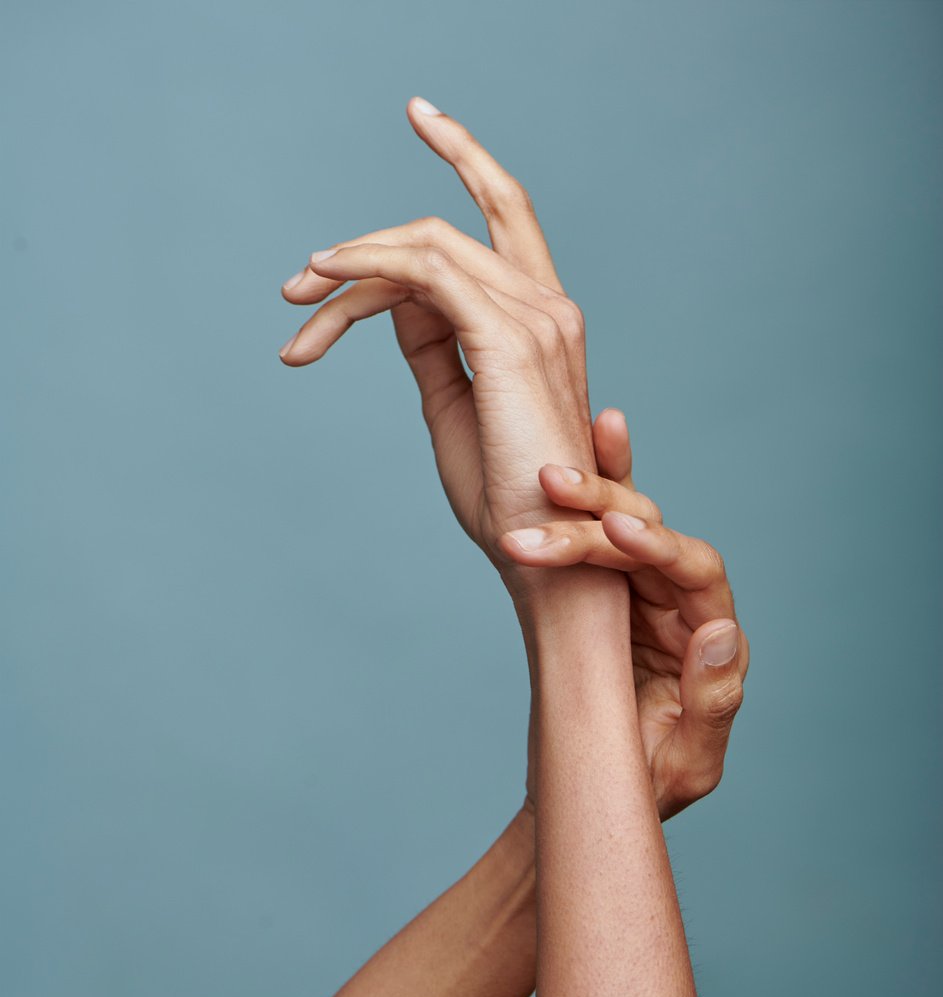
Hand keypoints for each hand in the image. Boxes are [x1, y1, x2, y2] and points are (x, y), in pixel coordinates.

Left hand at [278, 97, 596, 598]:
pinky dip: (368, 266)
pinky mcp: (508, 341)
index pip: (502, 214)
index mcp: (544, 319)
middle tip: (295, 289)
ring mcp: (534, 319)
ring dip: (349, 267)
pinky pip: (426, 274)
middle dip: (365, 244)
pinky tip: (324, 280)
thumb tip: (397, 304)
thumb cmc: (505, 497)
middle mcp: (547, 306)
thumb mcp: (454, 405)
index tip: (367, 215)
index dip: (459, 167)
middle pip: (441, 236)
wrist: (546, 554)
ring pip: (425, 248)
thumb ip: (433, 347)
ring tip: (296, 302)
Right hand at [502, 408, 748, 819]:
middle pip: (650, 537)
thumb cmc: (646, 787)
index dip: (658, 547)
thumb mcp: (687, 762)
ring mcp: (642, 592)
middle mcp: (681, 603)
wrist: (595, 792)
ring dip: (584, 496)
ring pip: (618, 525)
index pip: (696, 574)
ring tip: (546, 472)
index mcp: (707, 636)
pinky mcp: (606, 590)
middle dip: (598, 514)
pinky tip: (596, 431)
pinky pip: (603, 528)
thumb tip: (721, 632)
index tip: (613, 532)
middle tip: (548, 490)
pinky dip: (601, 481)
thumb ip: (713, 703)